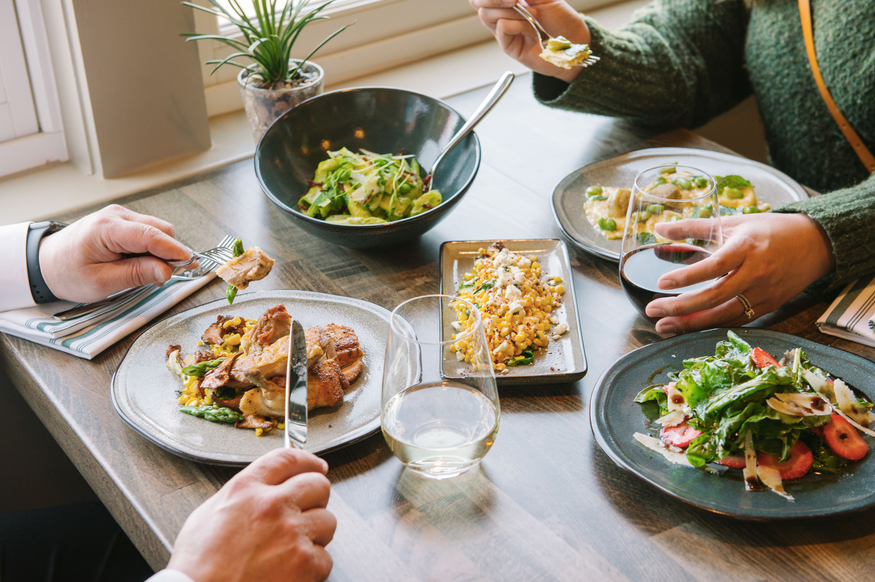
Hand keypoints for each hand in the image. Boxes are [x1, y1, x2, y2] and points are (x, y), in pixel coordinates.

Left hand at [38, 205, 193, 302]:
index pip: (151, 235)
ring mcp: (120, 216)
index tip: (191, 263)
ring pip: (158, 230)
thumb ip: (135, 275)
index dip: (175, 250)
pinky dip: (153, 248)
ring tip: (146, 272)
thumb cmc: (67, 273)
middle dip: (170, 253)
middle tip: (164, 276)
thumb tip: (166, 271)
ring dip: (161, 251)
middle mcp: (116, 215)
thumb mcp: (101, 282)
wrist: (45, 263)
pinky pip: (149, 232)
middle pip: (160, 230)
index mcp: (106, 228)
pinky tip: (141, 263)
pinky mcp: (123, 222)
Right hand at [168, 448, 335, 581]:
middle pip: (318, 484)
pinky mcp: (304, 563)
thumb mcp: (208, 514)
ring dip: (316, 534)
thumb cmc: (198, 565)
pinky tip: (293, 569)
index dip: (308, 460)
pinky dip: (313, 566)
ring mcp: (291, 534)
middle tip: (308, 510)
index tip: (316, 466)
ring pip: (327, 520)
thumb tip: (261, 491)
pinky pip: (325, 558)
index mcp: (247, 489)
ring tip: (293, 548)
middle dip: (317, 497)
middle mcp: (272, 506)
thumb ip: (241, 496)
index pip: (288, 459)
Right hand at [469, 0, 588, 82]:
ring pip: (486, 14)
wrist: (573, 42)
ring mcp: (503, 29)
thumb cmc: (561, 19)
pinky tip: (530, 29)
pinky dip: (516, 24)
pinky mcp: (507, 45)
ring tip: (532, 16)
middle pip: (476, 2)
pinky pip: (501, 28)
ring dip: (511, 11)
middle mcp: (502, 12)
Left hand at [645, 213, 834, 333]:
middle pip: (715, 297)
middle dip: (681, 308)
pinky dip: (712, 326)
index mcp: (746, 247)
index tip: (662, 284)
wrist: (814, 244)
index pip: (713, 266)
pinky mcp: (770, 306)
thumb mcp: (732, 223)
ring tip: (664, 326)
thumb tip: (659, 228)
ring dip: (692, 324)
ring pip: (725, 315)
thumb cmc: (768, 230)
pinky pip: (737, 321)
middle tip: (652, 311)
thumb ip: (693, 227)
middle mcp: (756, 273)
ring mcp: (764, 293)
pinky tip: (690, 328)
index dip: (687, 277)